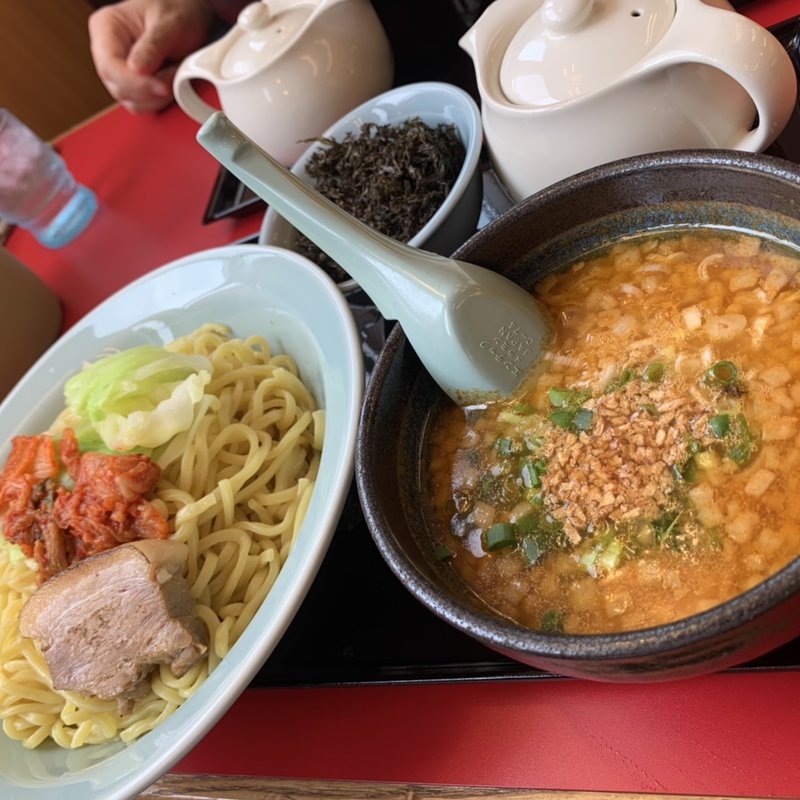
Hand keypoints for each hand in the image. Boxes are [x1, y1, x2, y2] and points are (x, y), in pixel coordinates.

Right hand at [88, 0, 214, 112]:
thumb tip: (136, 70)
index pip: (110, 65)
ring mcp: (119, 70)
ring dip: (156, 97)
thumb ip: (153, 46)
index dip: (136, 82)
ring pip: (130, 101)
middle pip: (118, 87)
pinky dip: (159, 101)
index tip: (163, 86)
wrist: (190, 15)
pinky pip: (142, 105)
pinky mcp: (133, 85)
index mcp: (106, 27)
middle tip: (175, 74)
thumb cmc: (178, 11)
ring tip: (174, 73)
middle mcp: (107, 51)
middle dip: (150, 89)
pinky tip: (170, 83)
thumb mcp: (170, 24)